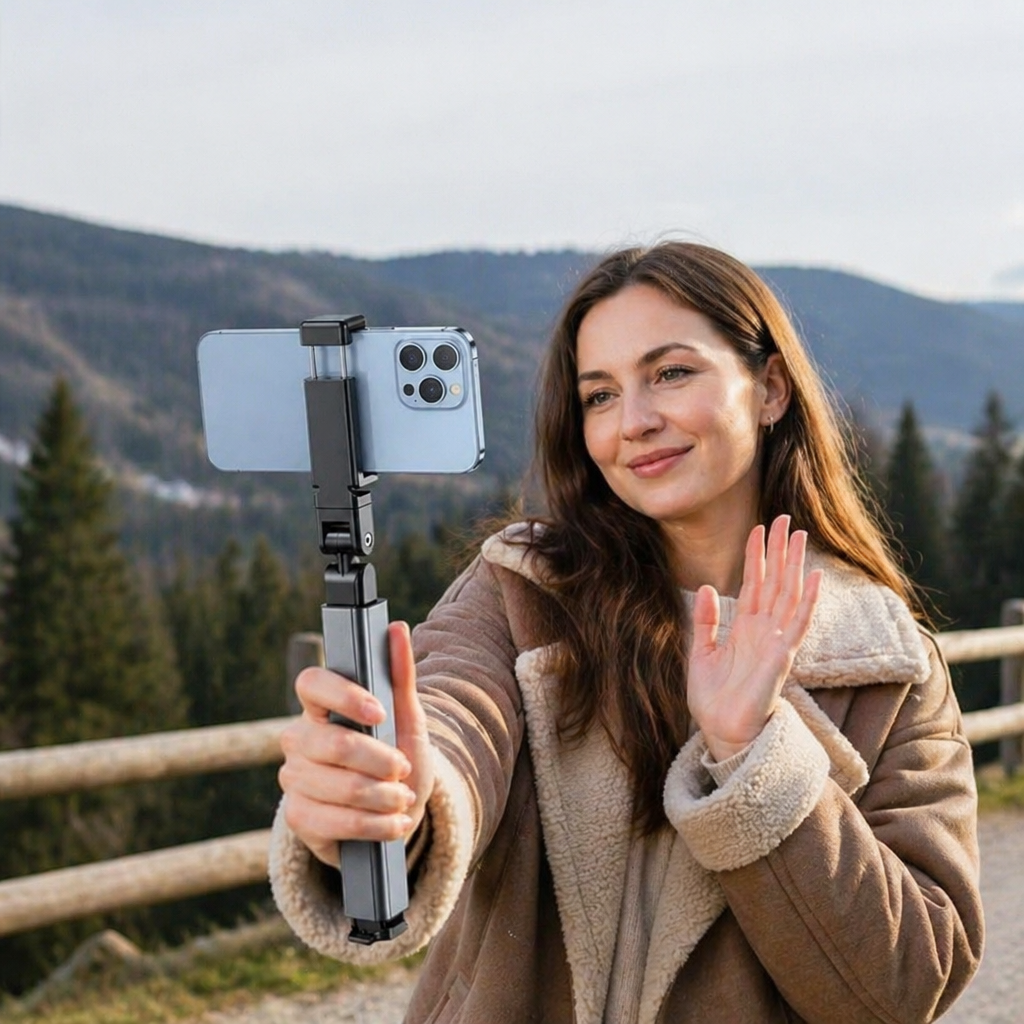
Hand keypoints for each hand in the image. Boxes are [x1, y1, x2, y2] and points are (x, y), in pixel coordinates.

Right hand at [278, 621, 434, 867]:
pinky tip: (394, 824)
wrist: (393, 811)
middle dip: (380, 761)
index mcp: (320, 707)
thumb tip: (397, 627)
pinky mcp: (297, 818)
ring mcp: (293, 779)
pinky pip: (336, 822)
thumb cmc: (396, 755)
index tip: (378, 712)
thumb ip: (399, 673)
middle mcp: (298, 739)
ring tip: (403, 799)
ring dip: (383, 797)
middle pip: (333, 744)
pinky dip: (375, 825)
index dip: (343, 695)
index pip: (311, 684)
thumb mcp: (406, 718)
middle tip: (403, 768)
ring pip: (340, 787)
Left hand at [687, 516, 821, 761]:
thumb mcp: (700, 652)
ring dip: (795, 564)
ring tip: (800, 535)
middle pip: (775, 581)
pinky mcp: (783, 657)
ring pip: (789, 594)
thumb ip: (706, 621)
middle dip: (780, 550)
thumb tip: (707, 587)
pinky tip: (813, 577)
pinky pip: (798, 624)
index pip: (754, 583)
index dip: (757, 556)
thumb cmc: (713, 698)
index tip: (760, 528)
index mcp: (745, 628)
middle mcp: (764, 630)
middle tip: (785, 518)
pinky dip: (807, 600)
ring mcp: (776, 641)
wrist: (721, 730)